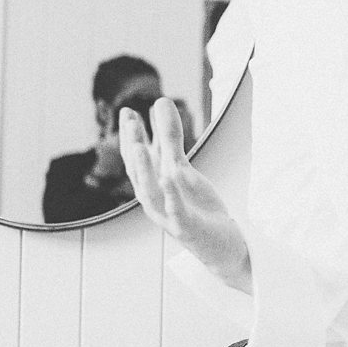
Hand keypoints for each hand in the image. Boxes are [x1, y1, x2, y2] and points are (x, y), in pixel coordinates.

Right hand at [120, 98, 252, 292]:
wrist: (221, 244)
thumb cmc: (197, 206)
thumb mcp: (182, 168)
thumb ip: (170, 138)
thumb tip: (160, 102)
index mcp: (152, 186)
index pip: (136, 160)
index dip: (130, 136)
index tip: (127, 111)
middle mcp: (155, 201)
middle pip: (138, 173)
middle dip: (132, 146)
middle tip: (129, 120)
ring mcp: (168, 216)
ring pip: (149, 193)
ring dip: (143, 169)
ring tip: (139, 146)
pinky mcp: (186, 228)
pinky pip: (176, 211)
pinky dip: (171, 195)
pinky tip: (169, 177)